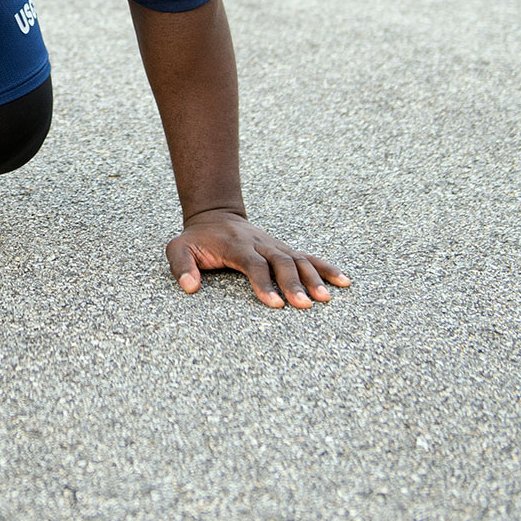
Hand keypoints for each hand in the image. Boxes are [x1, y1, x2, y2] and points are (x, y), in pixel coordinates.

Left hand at [167, 209, 347, 308]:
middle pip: (282, 263)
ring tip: (326, 299)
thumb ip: (181, 266)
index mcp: (236, 246)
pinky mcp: (284, 250)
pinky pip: (308, 257)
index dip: (264, 283)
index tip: (275, 303)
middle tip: (304, 306)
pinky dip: (326, 268)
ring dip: (314, 278)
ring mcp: (275, 246)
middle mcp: (260, 244)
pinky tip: (343, 281)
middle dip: (294, 284)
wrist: (216, 215)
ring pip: (299, 260)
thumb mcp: (178, 247)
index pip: (254, 265)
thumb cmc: (197, 239)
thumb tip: (190, 288)